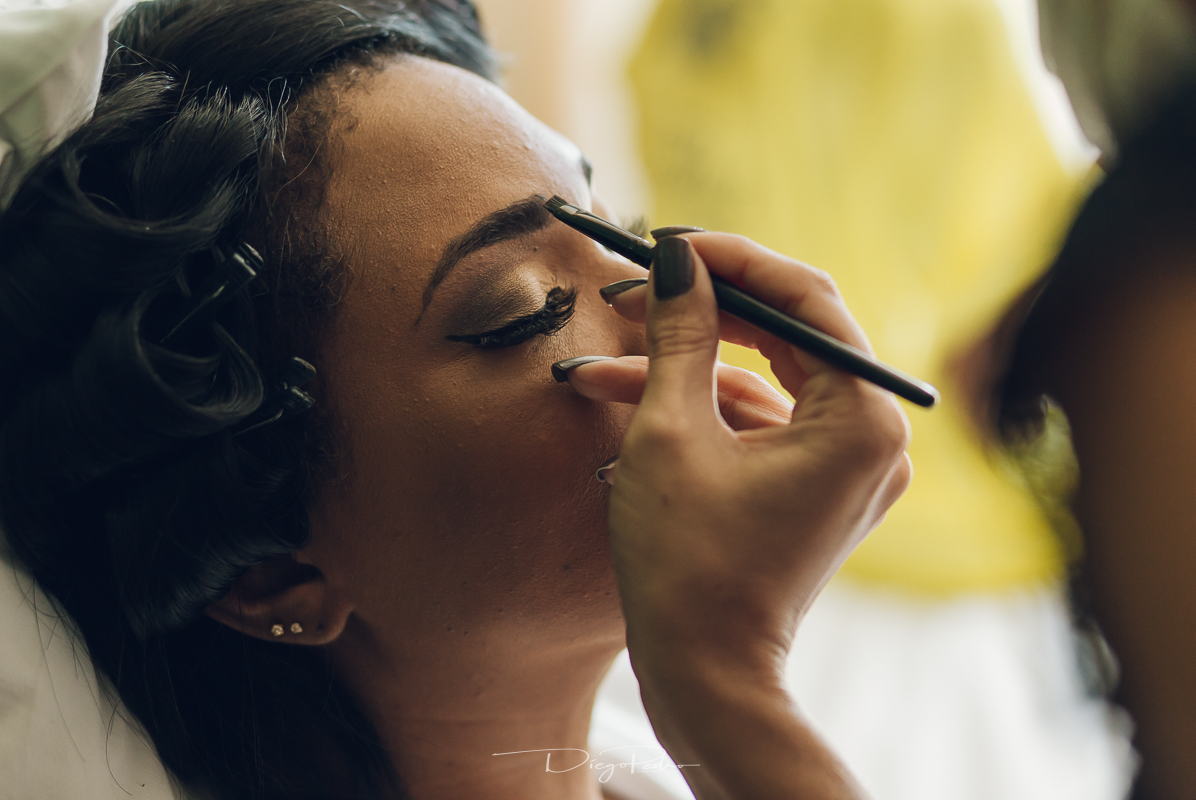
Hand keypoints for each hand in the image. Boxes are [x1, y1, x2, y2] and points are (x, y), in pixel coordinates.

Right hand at [570, 232, 911, 677]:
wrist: (703, 676)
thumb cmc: (686, 564)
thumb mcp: (671, 433)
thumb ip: (680, 334)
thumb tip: (677, 261)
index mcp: (861, 421)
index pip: (807, 301)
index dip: (735, 261)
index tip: (672, 243)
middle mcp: (871, 440)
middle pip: (789, 337)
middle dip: (704, 311)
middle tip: (635, 287)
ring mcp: (844, 467)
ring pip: (763, 381)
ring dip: (684, 364)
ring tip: (605, 353)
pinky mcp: (813, 488)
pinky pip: (759, 423)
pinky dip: (701, 408)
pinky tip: (625, 394)